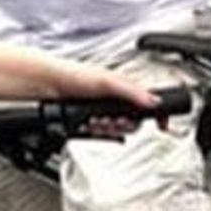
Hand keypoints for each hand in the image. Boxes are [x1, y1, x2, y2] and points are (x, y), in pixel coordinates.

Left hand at [49, 61, 171, 129]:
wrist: (48, 85)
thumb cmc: (74, 75)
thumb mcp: (107, 81)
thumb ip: (131, 92)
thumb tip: (153, 102)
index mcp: (123, 88)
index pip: (148, 104)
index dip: (157, 115)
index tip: (162, 125)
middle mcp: (115, 100)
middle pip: (132, 123)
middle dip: (121, 126)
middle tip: (110, 121)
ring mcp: (103, 111)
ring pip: (116, 131)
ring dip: (107, 129)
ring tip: (95, 121)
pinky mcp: (91, 121)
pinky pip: (101, 135)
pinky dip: (95, 132)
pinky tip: (87, 125)